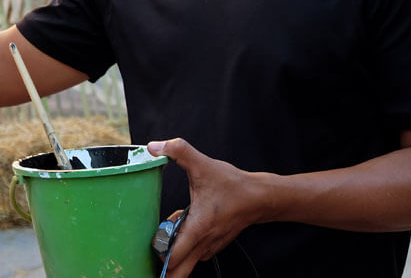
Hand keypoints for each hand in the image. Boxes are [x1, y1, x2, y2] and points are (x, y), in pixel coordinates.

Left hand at [147, 138, 264, 276]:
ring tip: (166, 238)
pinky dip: (186, 248)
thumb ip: (178, 151)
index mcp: (198, 228)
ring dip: (174, 256)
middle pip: (180, 272)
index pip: (175, 258)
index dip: (159, 259)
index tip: (149, 253)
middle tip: (150, 265)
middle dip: (165, 272)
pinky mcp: (215, 244)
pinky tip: (182, 230)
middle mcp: (204, 242)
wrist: (260, 196)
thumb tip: (153, 146)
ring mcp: (211, 246)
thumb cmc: (233, 184)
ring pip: (188, 262)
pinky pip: (195, 254)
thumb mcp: (202, 164)